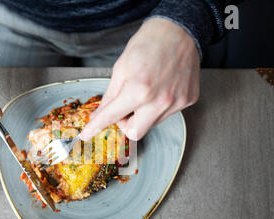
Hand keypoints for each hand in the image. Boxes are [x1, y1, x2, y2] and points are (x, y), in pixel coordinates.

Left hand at [80, 18, 199, 140]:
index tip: (86, 134)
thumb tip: (99, 114)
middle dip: (125, 123)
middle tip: (123, 107)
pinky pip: (166, 114)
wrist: (180, 29)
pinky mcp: (187, 100)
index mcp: (139, 90)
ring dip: (142, 114)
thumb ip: (110, 96)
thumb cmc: (149, 43)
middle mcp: (160, 101)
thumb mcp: (121, 67)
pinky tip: (160, 88)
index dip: (96, 126)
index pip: (112, 116)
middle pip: (135, 132)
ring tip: (145, 90)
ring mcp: (176, 102)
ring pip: (151, 124)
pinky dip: (158, 106)